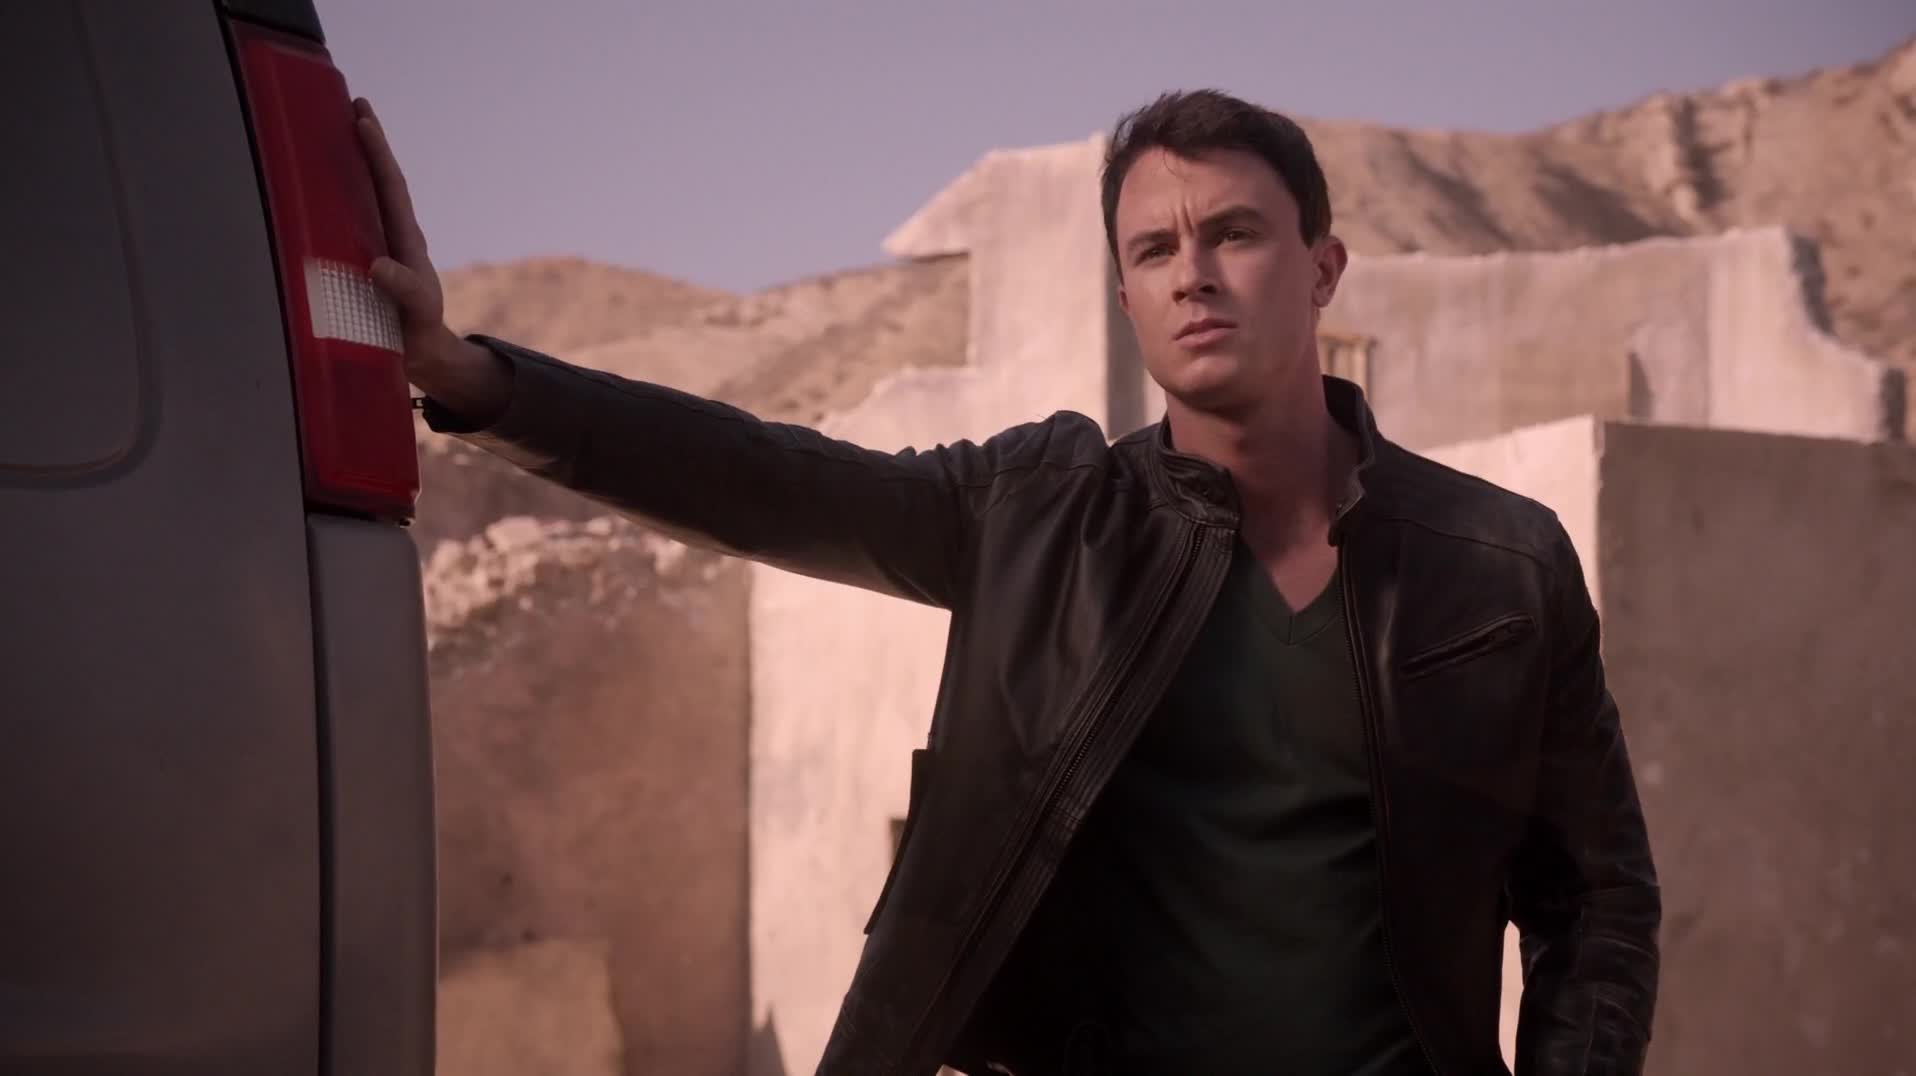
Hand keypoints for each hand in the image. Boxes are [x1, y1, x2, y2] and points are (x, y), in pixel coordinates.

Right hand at [355, 97, 509, 421]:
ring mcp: (377, 246)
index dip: (377, 154)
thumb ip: (406, 291)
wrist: (421, 356)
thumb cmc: (418, 333)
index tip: (363, 119)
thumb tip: (379, 264)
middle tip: (355, 104)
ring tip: (336, 129)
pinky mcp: (361, 262)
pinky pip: (347, 221)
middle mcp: (392, 235)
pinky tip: (314, 187)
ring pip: (364, 197)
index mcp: (405, 241)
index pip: (391, 188)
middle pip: (379, 181)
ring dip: (351, 164)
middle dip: (368, 144)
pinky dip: (334, 198)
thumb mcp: (416, 313)